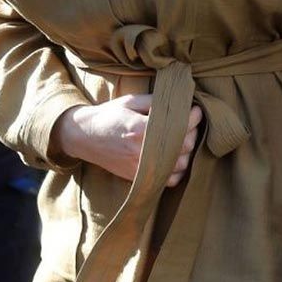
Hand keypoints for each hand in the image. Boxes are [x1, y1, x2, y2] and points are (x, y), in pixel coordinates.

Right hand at [53, 97, 202, 184]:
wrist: (85, 137)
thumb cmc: (108, 116)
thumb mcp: (130, 102)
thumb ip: (156, 102)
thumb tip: (182, 101)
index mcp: (141, 129)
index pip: (180, 126)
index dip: (193, 117)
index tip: (196, 109)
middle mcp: (144, 152)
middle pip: (185, 146)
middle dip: (192, 131)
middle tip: (191, 122)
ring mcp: (142, 168)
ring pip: (181, 164)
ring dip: (187, 151)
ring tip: (184, 138)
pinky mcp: (140, 178)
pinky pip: (169, 180)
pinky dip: (178, 170)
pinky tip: (176, 157)